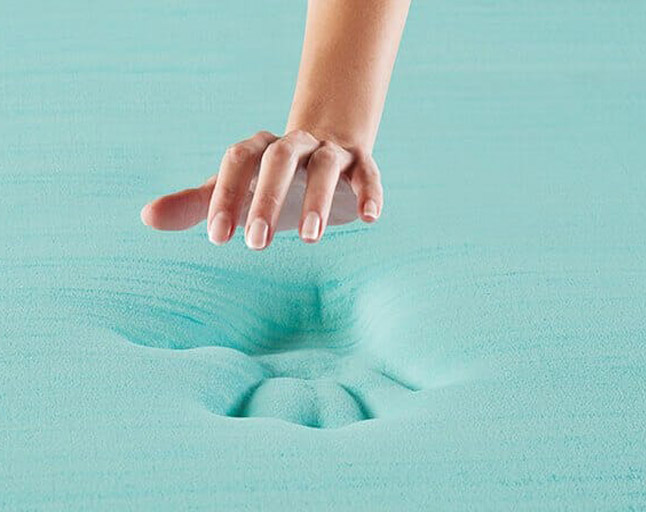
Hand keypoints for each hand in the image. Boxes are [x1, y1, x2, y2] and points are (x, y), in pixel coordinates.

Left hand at [140, 129, 382, 249]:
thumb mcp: (236, 191)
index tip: (217, 238)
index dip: (225, 196)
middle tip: (255, 245)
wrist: (327, 149)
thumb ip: (197, 203)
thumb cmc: (273, 181)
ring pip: (324, 166)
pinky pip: (367, 173)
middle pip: (279, 159)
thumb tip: (146, 217)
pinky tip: (369, 218)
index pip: (237, 161)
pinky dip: (369, 192)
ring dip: (317, 198)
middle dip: (265, 199)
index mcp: (260, 149)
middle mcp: (294, 145)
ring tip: (309, 240)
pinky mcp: (361, 164)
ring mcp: (330, 152)